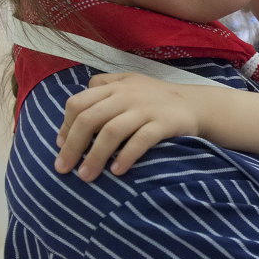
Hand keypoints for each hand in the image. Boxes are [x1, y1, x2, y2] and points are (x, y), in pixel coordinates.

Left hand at [56, 73, 200, 180]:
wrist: (197, 104)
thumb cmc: (157, 98)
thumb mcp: (130, 83)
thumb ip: (104, 85)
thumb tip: (75, 108)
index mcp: (115, 86)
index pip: (78, 103)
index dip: (65, 126)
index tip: (61, 146)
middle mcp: (127, 95)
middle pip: (90, 118)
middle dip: (72, 146)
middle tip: (63, 169)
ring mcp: (146, 108)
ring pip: (111, 131)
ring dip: (95, 156)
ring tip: (86, 176)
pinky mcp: (164, 123)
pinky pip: (140, 140)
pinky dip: (126, 156)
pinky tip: (117, 172)